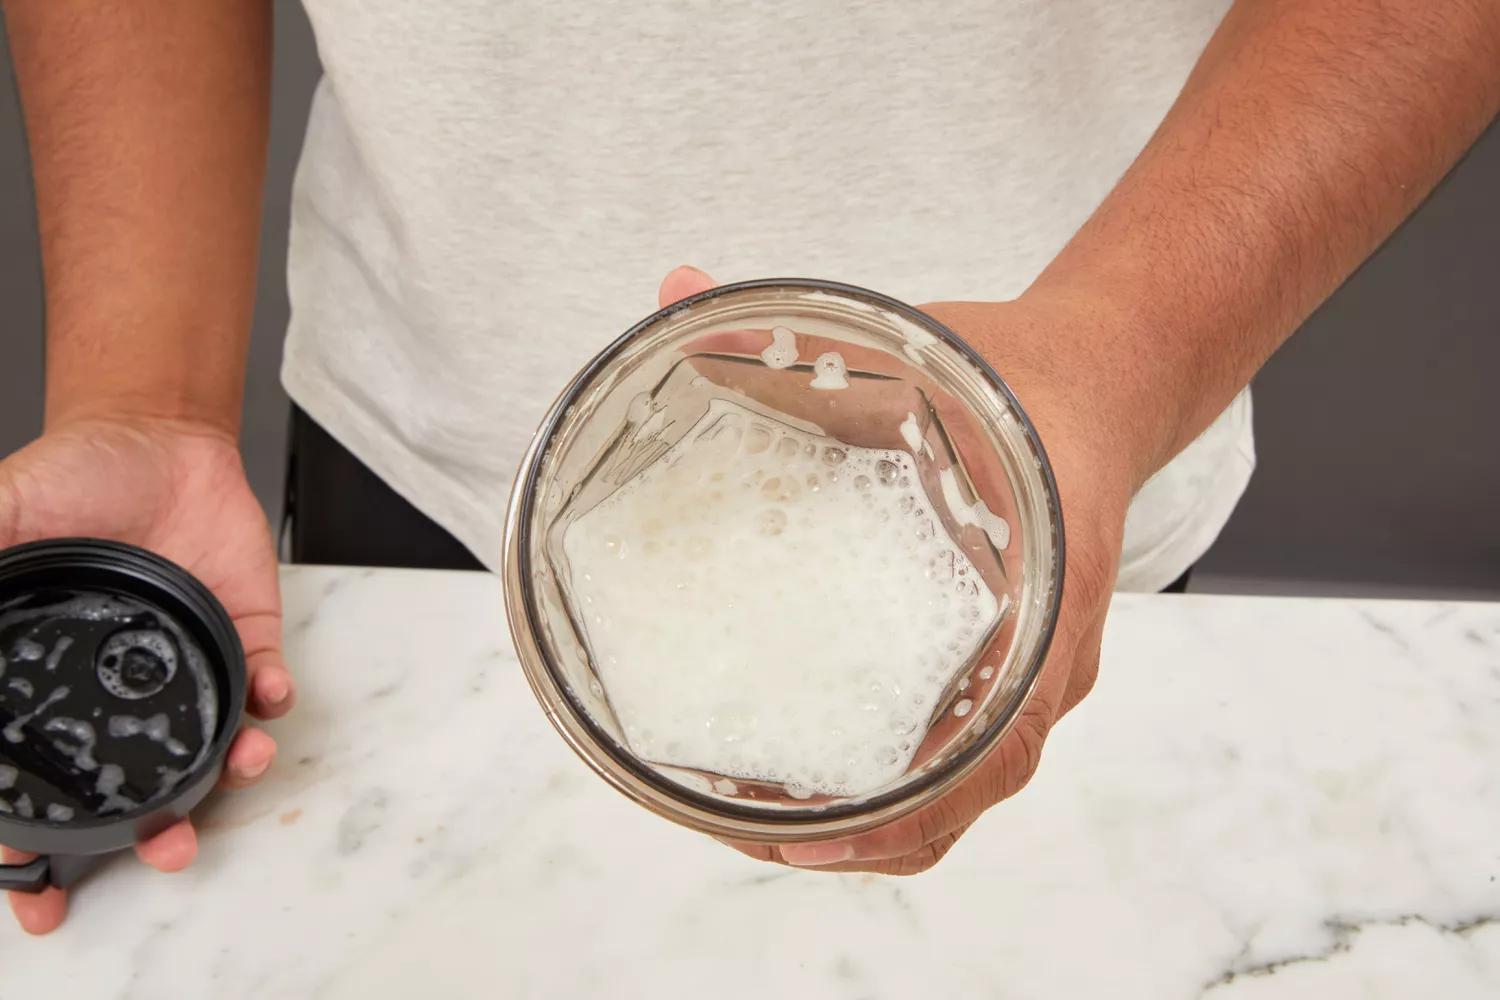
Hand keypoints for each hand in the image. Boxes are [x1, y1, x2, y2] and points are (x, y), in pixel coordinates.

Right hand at [0, 415, 295, 932]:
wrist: (153, 436)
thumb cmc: (72, 480)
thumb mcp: (2, 520)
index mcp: (50, 674)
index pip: (35, 777)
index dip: (32, 842)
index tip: (39, 890)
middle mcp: (122, 685)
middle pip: (136, 784)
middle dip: (151, 834)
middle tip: (164, 854)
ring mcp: (184, 665)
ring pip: (209, 747)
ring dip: (227, 774)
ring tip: (238, 771)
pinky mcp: (243, 635)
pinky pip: (264, 682)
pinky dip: (272, 697)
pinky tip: (268, 695)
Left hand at [657, 267, 1138, 874]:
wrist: (1098, 378)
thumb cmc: (1015, 377)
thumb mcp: (916, 348)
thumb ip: (787, 327)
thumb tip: (671, 288)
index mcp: (1041, 588)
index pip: (998, 741)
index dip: (907, 810)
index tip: (805, 836)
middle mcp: (1047, 651)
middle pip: (973, 790)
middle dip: (866, 836)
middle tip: (756, 838)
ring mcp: (1038, 666)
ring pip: (970, 785)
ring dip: (880, 825)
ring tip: (772, 832)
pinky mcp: (1019, 661)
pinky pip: (971, 750)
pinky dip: (904, 787)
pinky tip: (825, 782)